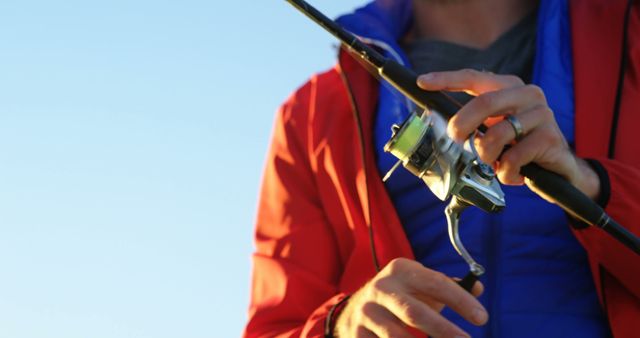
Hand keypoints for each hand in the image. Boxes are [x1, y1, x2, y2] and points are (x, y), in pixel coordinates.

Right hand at [334, 258, 486, 337]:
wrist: (359, 308)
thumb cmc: (404, 296)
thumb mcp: (423, 284)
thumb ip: (450, 286)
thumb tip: (477, 288)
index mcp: (401, 270)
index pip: (435, 283)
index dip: (460, 300)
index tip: (482, 318)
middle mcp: (381, 289)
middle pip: (414, 312)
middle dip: (443, 330)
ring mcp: (367, 313)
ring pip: (397, 337)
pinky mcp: (357, 334)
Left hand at [417, 69, 600, 200]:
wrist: (560, 170)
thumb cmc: (520, 148)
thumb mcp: (495, 131)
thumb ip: (475, 124)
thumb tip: (443, 128)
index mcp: (509, 87)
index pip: (474, 77)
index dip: (446, 79)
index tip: (422, 82)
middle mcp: (527, 94)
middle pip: (483, 103)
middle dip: (461, 125)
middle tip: (454, 140)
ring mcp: (542, 114)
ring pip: (497, 135)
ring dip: (486, 157)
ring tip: (493, 166)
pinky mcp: (550, 138)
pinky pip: (513, 158)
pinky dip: (505, 173)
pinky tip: (513, 176)